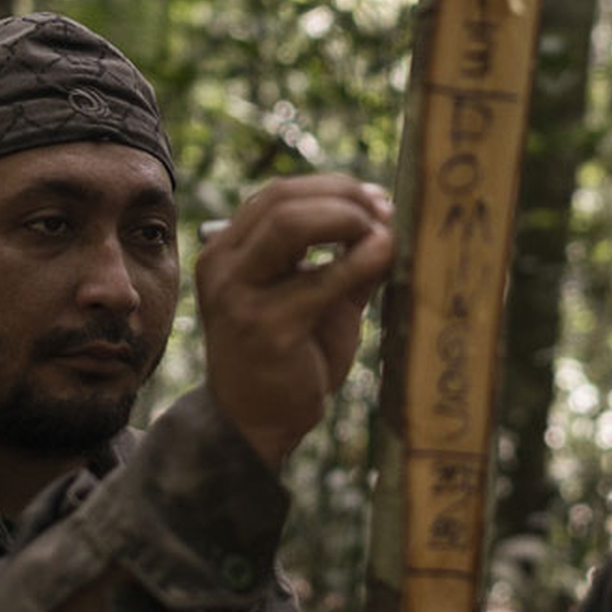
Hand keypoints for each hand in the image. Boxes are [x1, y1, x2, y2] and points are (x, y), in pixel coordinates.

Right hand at [195, 175, 393, 468]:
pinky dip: (358, 261)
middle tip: (385, 213)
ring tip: (383, 234)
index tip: (376, 200)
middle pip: (282, 200)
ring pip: (290, 224)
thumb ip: (344, 261)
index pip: (278, 195)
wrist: (257, 423)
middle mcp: (222, 266)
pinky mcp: (266, 326)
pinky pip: (319, 279)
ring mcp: (238, 295)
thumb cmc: (289, 358)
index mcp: (228, 252)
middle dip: (342, 198)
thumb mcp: (315, 298)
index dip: (333, 188)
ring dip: (347, 219)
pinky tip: (384, 257)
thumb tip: (389, 222)